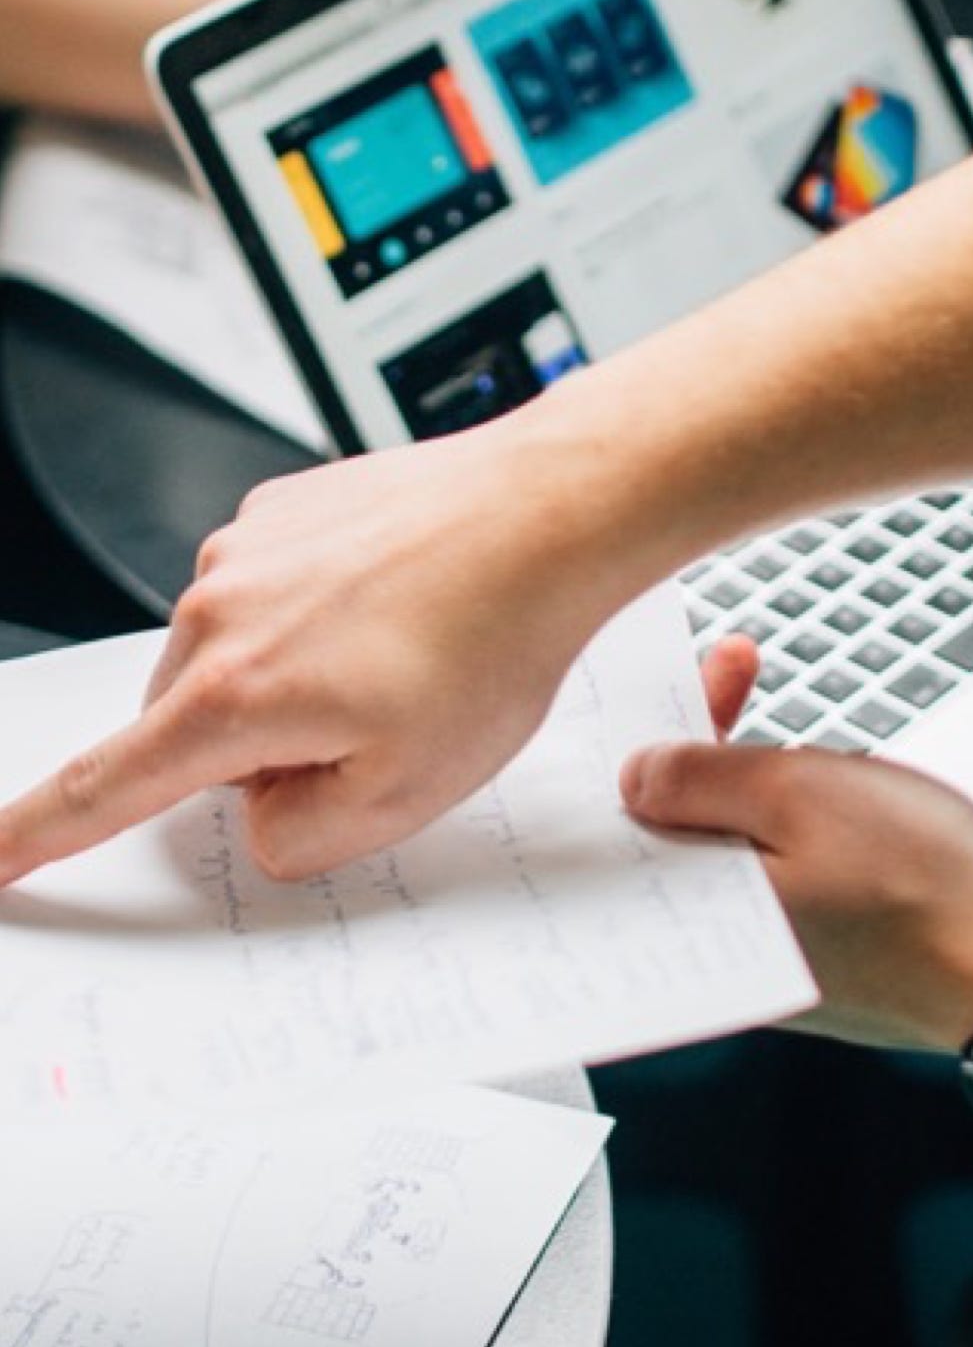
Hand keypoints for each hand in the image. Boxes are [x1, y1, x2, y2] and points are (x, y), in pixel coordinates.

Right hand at [0, 409, 620, 885]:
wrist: (547, 516)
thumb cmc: (491, 640)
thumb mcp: (402, 797)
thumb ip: (298, 836)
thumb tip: (258, 814)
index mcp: (231, 696)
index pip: (105, 788)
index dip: (35, 835)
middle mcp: (215, 610)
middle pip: (188, 726)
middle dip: (255, 754)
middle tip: (371, 739)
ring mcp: (244, 550)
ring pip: (231, 659)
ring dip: (290, 682)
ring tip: (402, 662)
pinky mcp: (279, 510)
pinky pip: (270, 595)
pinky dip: (316, 618)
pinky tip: (398, 611)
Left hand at [623, 639, 972, 1050]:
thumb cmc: (924, 886)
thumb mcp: (799, 794)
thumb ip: (702, 779)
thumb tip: (638, 777)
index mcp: (696, 916)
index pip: (626, 819)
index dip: (640, 735)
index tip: (664, 678)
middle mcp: (717, 955)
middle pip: (672, 828)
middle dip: (695, 740)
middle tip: (733, 666)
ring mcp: (762, 963)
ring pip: (722, 851)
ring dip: (739, 777)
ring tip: (777, 718)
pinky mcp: (807, 963)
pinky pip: (766, 883)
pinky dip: (776, 828)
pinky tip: (809, 787)